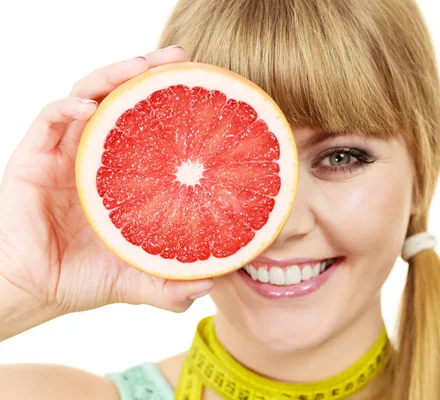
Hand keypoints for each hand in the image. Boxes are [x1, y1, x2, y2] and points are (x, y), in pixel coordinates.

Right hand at [0, 46, 212, 329]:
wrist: (30, 289)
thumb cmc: (82, 278)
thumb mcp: (138, 279)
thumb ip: (171, 284)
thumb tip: (211, 285)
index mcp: (122, 173)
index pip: (148, 122)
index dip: (172, 100)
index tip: (205, 84)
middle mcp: (96, 154)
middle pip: (121, 97)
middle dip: (147, 71)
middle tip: (178, 56)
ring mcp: (65, 152)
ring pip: (87, 94)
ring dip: (113, 75)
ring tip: (142, 65)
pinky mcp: (34, 157)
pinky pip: (49, 119)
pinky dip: (68, 107)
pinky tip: (90, 107)